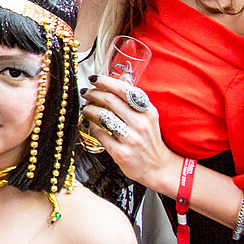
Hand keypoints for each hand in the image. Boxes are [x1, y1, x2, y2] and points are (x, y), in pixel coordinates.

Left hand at [81, 75, 180, 195]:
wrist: (158, 167)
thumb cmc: (149, 139)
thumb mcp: (148, 116)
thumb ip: (134, 97)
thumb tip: (123, 76)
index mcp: (148, 111)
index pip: (124, 89)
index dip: (105, 81)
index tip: (94, 79)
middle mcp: (140, 124)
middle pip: (110, 100)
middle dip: (93, 94)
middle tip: (86, 93)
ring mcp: (131, 139)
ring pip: (102, 116)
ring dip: (89, 109)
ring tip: (85, 108)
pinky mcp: (121, 153)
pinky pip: (100, 134)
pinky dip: (91, 126)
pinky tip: (90, 123)